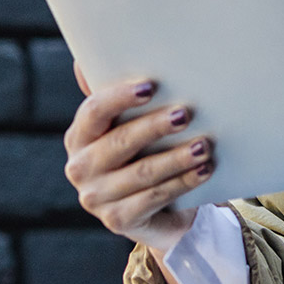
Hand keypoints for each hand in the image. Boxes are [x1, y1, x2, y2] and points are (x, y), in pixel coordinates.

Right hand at [62, 63, 214, 248]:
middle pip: (120, 142)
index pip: (94, 111)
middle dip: (156, 127)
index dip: (120, 97)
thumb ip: (118, 100)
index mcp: (78, 137)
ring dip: (176, 158)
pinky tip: (204, 170)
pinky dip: (182, 183)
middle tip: (186, 114)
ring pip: (142, 173)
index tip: (151, 86)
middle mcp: (79, 168)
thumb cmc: (143, 156)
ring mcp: (95, 198)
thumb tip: (86, 62)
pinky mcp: (116, 221)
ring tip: (204, 145)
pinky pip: (154, 198)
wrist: (155, 212)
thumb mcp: (130, 128)